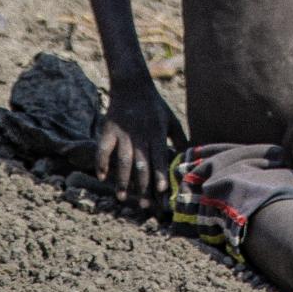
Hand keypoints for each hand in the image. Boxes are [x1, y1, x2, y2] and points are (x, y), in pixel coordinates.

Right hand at [92, 83, 176, 208]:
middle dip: (143, 186)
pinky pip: (103, 149)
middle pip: (141, 164)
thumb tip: (191, 159)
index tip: (163, 192)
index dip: (161, 175)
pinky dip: (101, 163)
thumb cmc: (155, 106)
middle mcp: (140, 135)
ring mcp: (122, 133)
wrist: (132, 85)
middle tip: (144, 206)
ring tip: (123, 198)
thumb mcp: (171, 119)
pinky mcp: (108, 130)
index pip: (160, 158)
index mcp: (156, 133)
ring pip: (122, 160)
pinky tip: (102, 178)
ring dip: (122, 180)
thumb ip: (180, 139)